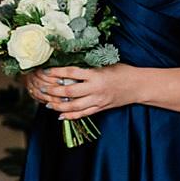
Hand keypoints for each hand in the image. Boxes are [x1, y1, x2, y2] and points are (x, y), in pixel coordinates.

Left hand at [24, 64, 140, 120]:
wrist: (138, 85)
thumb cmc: (122, 71)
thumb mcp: (106, 64)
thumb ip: (89, 66)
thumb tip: (69, 64)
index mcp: (96, 74)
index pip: (72, 73)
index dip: (57, 73)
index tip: (45, 71)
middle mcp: (95, 89)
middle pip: (69, 92)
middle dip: (53, 91)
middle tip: (41, 89)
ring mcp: (98, 100)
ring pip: (74, 106)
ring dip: (59, 105)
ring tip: (47, 103)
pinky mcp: (100, 108)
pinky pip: (83, 114)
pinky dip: (71, 116)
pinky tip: (60, 116)